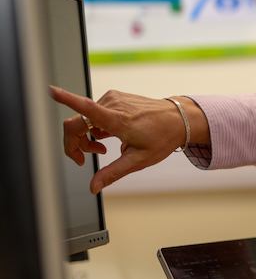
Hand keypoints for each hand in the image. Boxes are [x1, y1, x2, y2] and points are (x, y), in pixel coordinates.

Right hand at [50, 86, 189, 193]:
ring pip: (83, 119)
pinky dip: (94, 128)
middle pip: (76, 123)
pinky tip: (107, 137)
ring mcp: (113, 98)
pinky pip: (92, 113)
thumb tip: (93, 187)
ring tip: (103, 149)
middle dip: (75, 143)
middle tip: (84, 159)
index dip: (67, 99)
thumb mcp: (138, 160)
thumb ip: (113, 173)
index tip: (52, 90)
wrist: (180, 119)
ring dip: (86, 137)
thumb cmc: (162, 138)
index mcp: (117, 119)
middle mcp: (113, 104)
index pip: (87, 108)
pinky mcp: (114, 97)